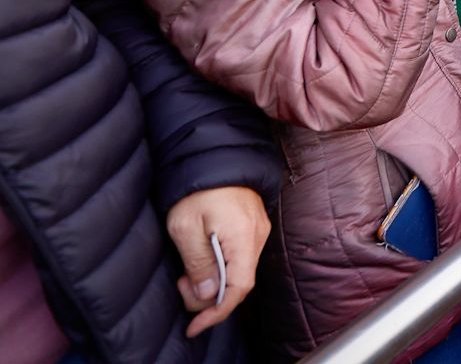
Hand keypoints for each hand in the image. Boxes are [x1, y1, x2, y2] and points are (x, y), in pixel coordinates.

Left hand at [166, 186, 270, 336]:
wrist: (214, 155)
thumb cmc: (197, 189)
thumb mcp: (185, 227)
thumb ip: (198, 263)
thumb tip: (209, 294)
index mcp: (243, 237)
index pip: (238, 288)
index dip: (217, 312)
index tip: (195, 326)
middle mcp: (258, 236)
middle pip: (239, 283)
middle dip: (208, 296)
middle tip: (180, 284)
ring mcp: (259, 230)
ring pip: (240, 271)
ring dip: (213, 281)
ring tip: (186, 272)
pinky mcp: (253, 225)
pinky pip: (241, 258)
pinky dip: (221, 268)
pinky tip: (202, 260)